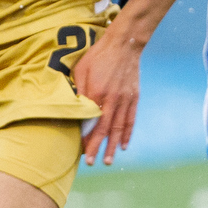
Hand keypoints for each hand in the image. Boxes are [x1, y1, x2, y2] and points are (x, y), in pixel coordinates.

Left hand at [71, 25, 141, 166]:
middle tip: (93, 163)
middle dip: (98, 147)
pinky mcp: (133, 98)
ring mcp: (125, 100)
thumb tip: (74, 110)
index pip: (90, 122)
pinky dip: (127, 134)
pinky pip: (131, 119)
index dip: (86, 137)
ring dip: (113, 146)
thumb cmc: (98, 56)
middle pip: (104, 129)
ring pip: (119, 128)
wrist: (123, 44)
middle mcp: (112, 99)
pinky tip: (123, 145)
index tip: (81, 151)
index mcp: (97, 93)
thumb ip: (78, 91)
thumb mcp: (81, 70)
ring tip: (108, 161)